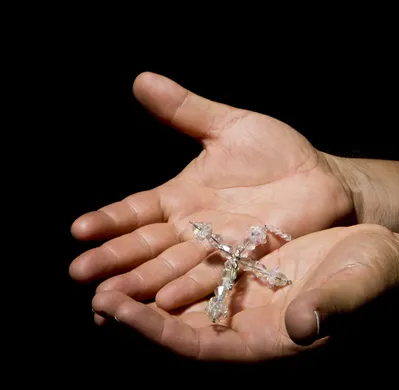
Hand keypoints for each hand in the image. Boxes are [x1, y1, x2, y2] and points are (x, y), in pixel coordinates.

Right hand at [70, 72, 353, 299]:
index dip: (109, 220)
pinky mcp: (244, 262)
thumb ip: (186, 109)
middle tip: (79, 273)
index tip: (78, 230)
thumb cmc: (278, 151)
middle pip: (145, 245)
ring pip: (170, 268)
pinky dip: (189, 289)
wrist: (321, 177)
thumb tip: (141, 79)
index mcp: (180, 196)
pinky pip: (212, 277)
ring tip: (108, 298)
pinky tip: (165, 301)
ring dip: (140, 282)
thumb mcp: (229, 125)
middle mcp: (191, 227)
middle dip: (113, 258)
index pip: (135, 210)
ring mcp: (216, 247)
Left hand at [90, 224, 398, 360]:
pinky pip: (202, 272)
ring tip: (104, 269)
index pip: (200, 348)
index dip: (157, 334)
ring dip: (145, 288)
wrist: (382, 264)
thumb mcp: (358, 289)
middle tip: (93, 290)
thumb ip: (333, 308)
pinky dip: (172, 263)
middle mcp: (249, 327)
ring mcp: (247, 301)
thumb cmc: (379, 282)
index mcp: (268, 342)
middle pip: (179, 328)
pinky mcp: (249, 274)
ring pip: (184, 300)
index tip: (118, 313)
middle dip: (135, 315)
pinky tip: (148, 245)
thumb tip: (303, 326)